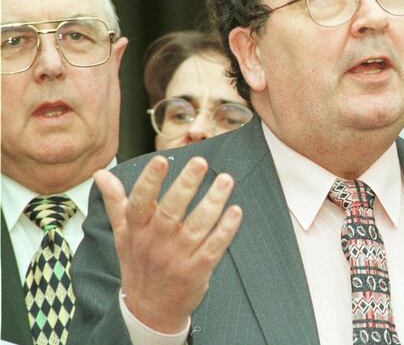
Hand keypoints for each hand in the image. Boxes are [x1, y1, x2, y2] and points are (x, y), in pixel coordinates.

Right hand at [94, 156, 242, 332]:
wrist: (149, 309)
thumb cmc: (139, 263)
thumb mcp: (123, 234)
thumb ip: (116, 201)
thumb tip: (101, 174)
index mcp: (137, 230)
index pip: (140, 202)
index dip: (150, 182)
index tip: (161, 160)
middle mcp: (156, 242)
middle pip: (171, 211)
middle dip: (186, 185)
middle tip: (201, 162)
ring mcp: (177, 257)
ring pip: (197, 226)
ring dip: (213, 202)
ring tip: (226, 180)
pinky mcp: (197, 270)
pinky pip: (214, 247)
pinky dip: (226, 230)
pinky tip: (235, 212)